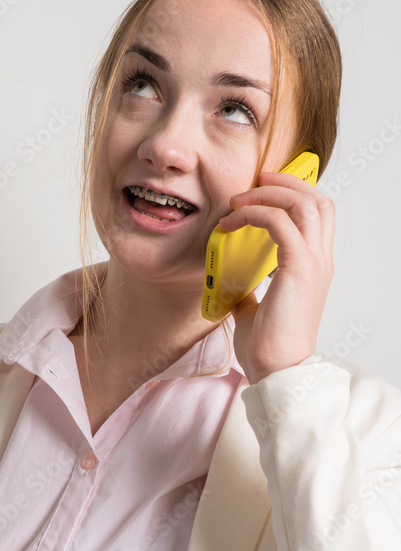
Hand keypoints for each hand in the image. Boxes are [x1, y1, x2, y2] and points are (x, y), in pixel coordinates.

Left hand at [217, 170, 334, 383]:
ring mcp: (313, 263)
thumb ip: (250, 290)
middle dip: (285, 183)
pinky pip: (280, 222)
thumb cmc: (268, 347)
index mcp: (314, 267)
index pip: (318, 214)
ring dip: (268, 194)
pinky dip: (255, 214)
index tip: (262, 189)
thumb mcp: (255, 309)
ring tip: (238, 199)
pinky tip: (230, 224)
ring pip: (303, 204)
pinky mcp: (299, 268)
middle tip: (254, 180)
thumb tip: (231, 282)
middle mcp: (320, 260)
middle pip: (317, 200)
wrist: (277, 370)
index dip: (293, 193)